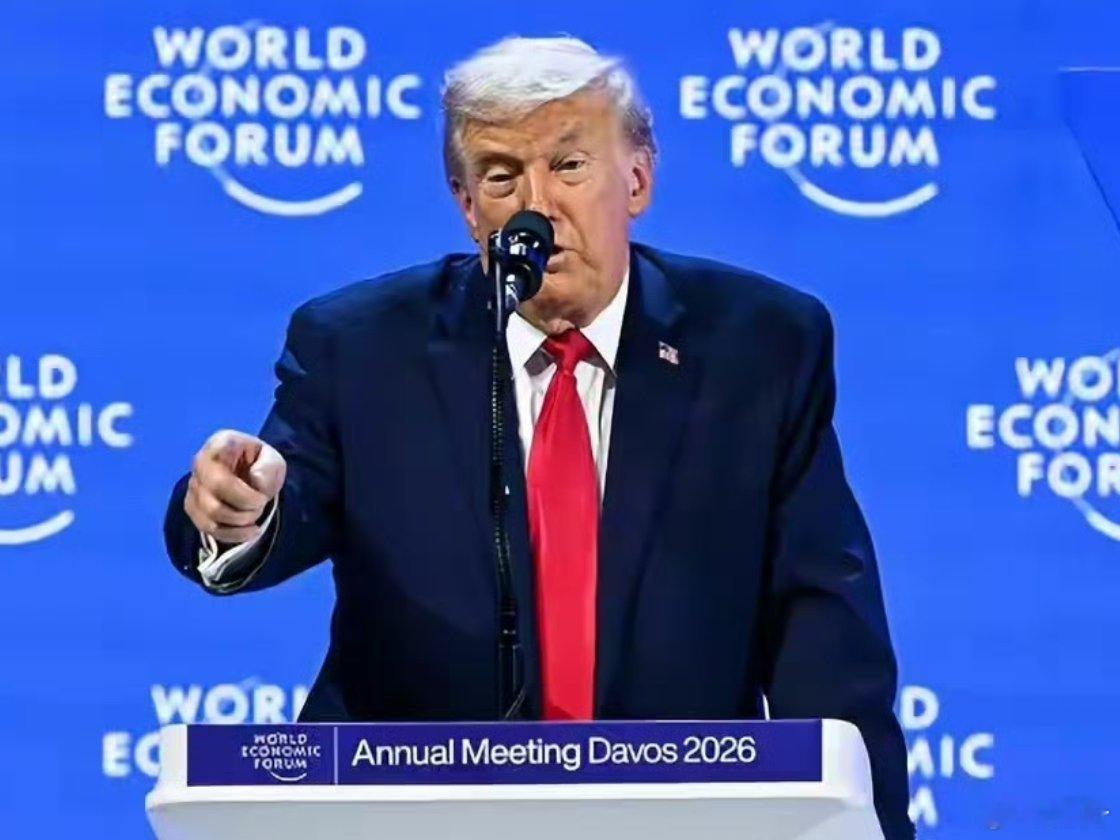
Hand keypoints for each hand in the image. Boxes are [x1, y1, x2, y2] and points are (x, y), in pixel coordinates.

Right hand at [184, 429, 286, 543]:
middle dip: (243, 514)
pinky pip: (208, 529)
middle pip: (213, 505)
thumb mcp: (273, 459)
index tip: (262, 498)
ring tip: (255, 514)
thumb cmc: (260, 462)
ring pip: (210, 520)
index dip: (242, 497)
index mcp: (219, 446)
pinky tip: (251, 530)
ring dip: (239, 524)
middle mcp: (199, 465)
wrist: (251, 470)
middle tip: (260, 506)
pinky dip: (233, 535)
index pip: (219, 481)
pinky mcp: (193, 507)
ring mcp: (193, 487)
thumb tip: (255, 482)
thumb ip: (268, 468)